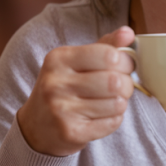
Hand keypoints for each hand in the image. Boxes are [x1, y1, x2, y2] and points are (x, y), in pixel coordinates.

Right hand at [17, 26, 135, 155]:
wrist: (37, 126)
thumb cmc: (63, 87)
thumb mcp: (77, 61)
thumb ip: (104, 45)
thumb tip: (128, 33)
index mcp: (59, 58)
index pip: (108, 54)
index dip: (125, 60)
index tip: (124, 65)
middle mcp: (56, 83)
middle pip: (115, 81)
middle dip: (127, 84)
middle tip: (122, 86)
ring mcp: (61, 109)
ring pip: (116, 103)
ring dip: (120, 103)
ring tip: (110, 102)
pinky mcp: (71, 132)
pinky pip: (112, 123)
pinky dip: (114, 119)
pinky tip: (102, 116)